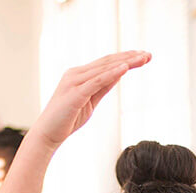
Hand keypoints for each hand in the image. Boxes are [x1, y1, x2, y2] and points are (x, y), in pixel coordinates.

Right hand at [33, 51, 150, 149]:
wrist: (47, 135)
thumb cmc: (67, 120)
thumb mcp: (90, 101)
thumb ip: (102, 87)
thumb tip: (118, 75)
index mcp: (79, 75)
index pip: (106, 63)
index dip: (125, 58)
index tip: (143, 56)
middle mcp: (75, 74)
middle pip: (107, 62)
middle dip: (129, 57)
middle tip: (149, 54)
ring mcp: (74, 83)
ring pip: (104, 68)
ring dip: (125, 62)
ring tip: (142, 58)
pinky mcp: (74, 94)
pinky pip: (96, 81)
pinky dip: (111, 74)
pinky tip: (125, 68)